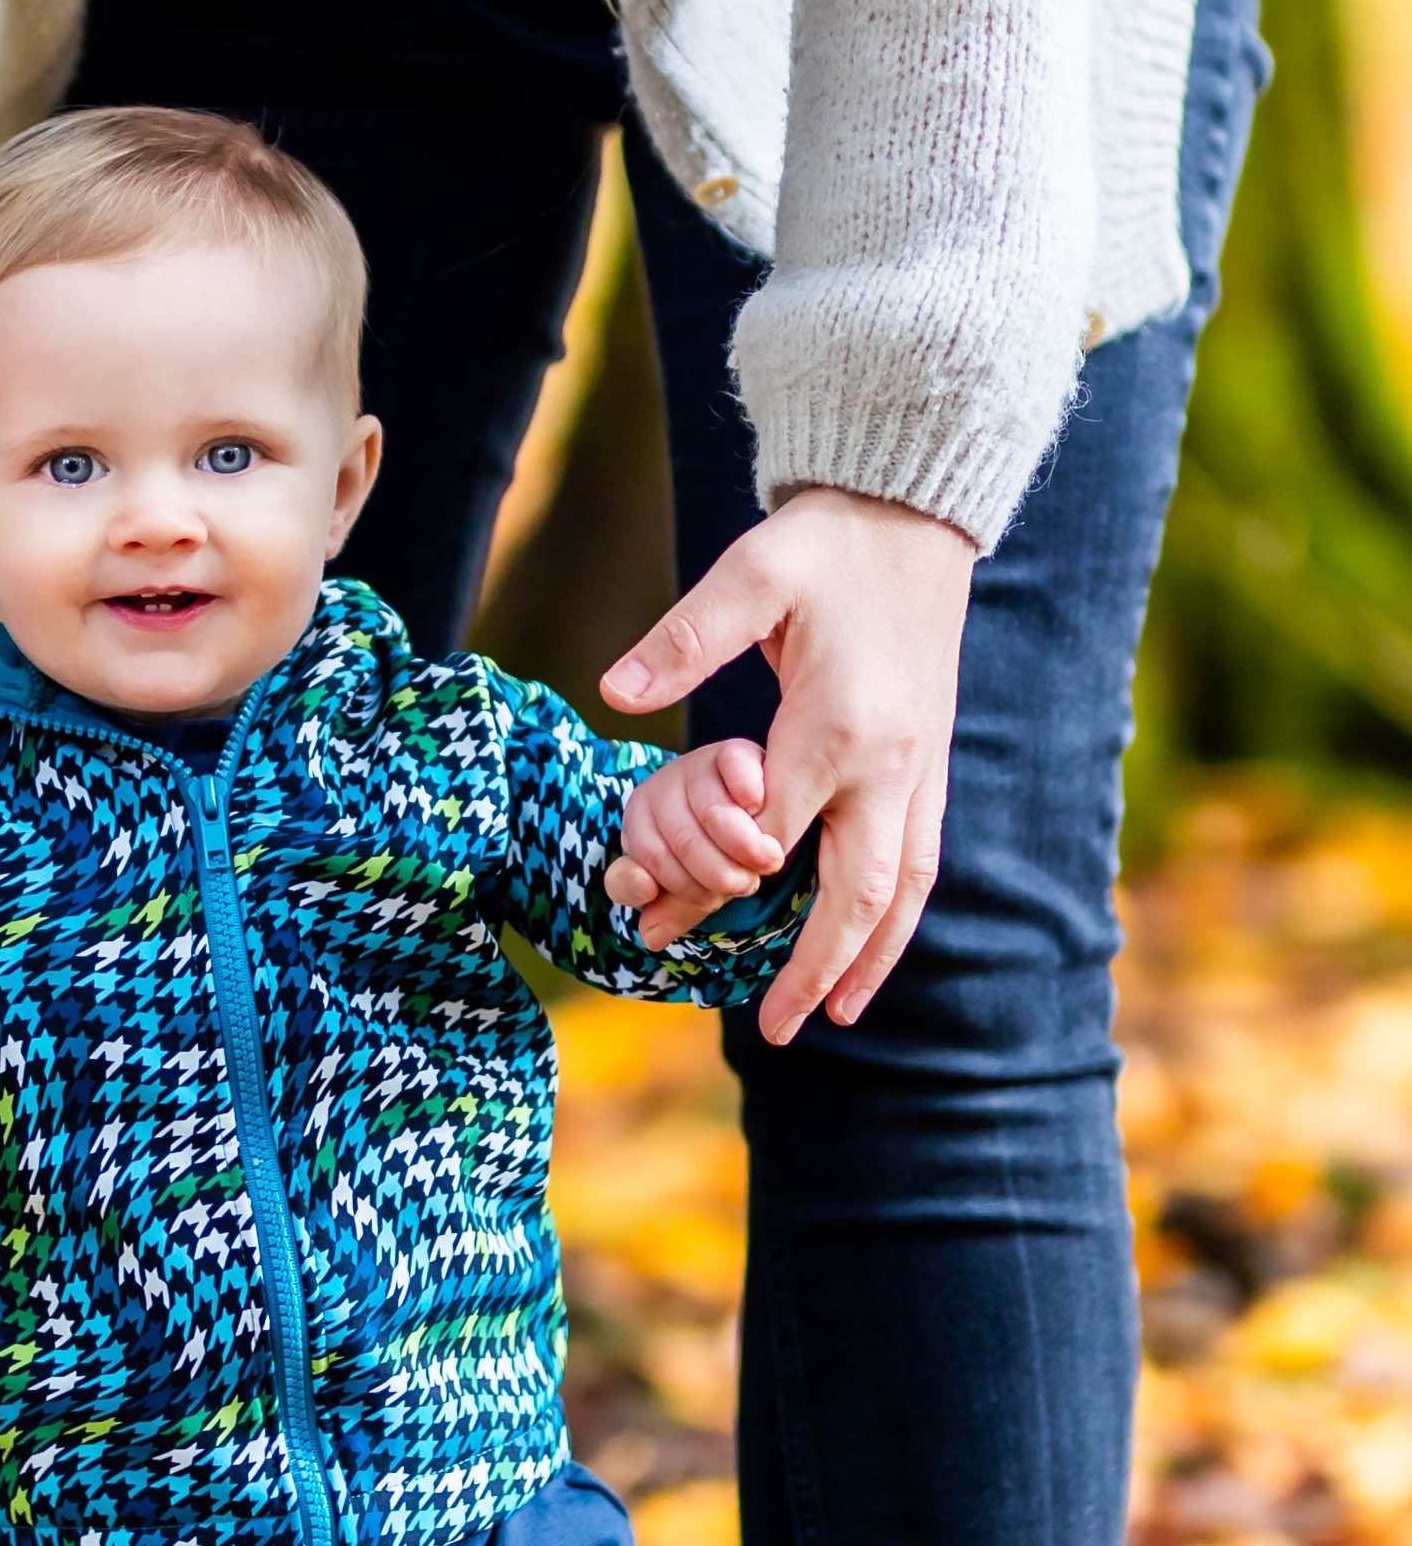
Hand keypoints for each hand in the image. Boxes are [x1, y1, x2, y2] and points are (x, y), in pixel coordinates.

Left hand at [602, 487, 974, 1044]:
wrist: (914, 514)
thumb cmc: (827, 544)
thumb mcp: (751, 573)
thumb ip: (685, 636)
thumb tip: (614, 690)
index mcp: (836, 728)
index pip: (767, 842)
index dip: (712, 891)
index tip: (657, 926)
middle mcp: (889, 764)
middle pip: (855, 895)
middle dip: (814, 968)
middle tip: (774, 1031)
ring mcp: (919, 769)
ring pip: (903, 891)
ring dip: (872, 959)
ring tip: (836, 1016)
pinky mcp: (931, 765)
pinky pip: (920, 862)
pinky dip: (897, 918)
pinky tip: (872, 952)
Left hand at [606, 736, 779, 945]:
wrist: (760, 803)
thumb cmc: (718, 850)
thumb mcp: (693, 883)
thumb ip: (674, 907)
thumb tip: (652, 936)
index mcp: (638, 828)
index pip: (641, 870)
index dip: (681, 893)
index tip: (711, 901)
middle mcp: (656, 794)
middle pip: (683, 846)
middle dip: (720, 876)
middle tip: (746, 885)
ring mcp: (692, 769)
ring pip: (713, 816)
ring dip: (745, 846)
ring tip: (766, 861)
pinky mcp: (730, 751)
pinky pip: (735, 772)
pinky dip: (750, 795)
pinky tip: (760, 808)